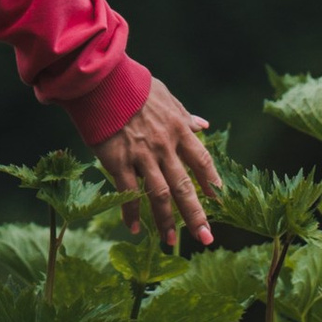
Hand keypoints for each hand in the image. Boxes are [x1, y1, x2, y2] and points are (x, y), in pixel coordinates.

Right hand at [96, 79, 219, 249]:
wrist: (102, 80)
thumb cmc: (133, 84)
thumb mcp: (165, 95)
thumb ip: (184, 114)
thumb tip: (203, 125)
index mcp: (178, 129)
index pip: (202, 161)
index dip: (211, 182)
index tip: (219, 201)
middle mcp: (164, 146)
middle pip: (185, 186)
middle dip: (196, 215)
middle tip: (206, 238)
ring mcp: (142, 155)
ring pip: (160, 195)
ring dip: (166, 221)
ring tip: (170, 241)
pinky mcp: (118, 161)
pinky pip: (128, 192)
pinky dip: (132, 212)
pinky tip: (134, 228)